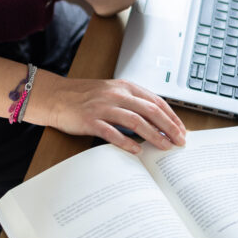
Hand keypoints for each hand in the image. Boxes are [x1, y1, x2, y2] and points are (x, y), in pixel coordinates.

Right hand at [30, 73, 185, 154]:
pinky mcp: (90, 120)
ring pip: (135, 121)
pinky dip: (127, 142)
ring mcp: (103, 107)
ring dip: (153, 135)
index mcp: (124, 87)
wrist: (56, 96)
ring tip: (164, 147)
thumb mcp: (112, 91)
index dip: (171, 116)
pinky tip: (137, 151)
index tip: (181, 129)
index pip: (155, 100)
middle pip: (150, 111)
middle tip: (179, 141)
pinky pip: (112, 132)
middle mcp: (116, 95)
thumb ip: (132, 101)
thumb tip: (155, 118)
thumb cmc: (84, 96)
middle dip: (168, 127)